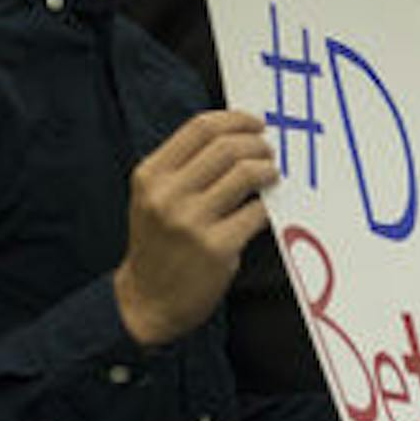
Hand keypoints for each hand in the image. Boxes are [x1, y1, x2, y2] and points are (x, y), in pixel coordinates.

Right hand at [114, 111, 276, 346]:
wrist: (147, 300)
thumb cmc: (159, 243)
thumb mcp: (154, 197)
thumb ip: (184, 167)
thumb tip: (237, 135)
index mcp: (150, 175)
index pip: (200, 128)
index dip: (236, 120)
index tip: (256, 123)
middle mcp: (167, 195)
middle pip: (227, 147)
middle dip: (258, 144)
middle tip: (269, 152)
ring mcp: (192, 222)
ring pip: (246, 175)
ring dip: (268, 170)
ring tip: (272, 175)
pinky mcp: (217, 248)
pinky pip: (257, 213)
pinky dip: (268, 206)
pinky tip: (266, 207)